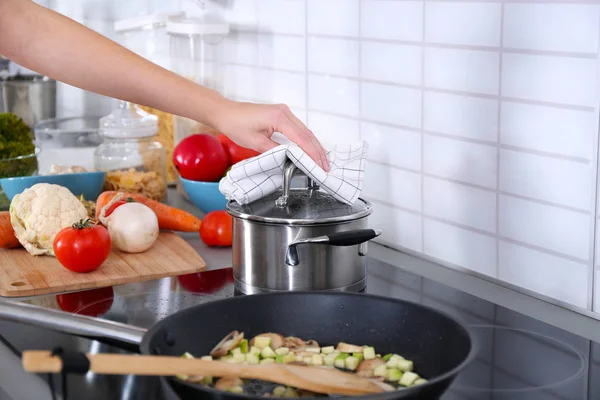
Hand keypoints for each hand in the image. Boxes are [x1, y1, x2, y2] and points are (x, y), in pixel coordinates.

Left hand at [212, 101, 329, 171]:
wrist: (226, 112)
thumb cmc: (236, 124)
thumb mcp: (255, 142)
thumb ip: (274, 151)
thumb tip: (289, 159)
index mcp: (279, 117)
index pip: (301, 138)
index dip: (312, 154)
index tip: (319, 165)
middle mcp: (284, 112)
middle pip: (307, 134)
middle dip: (317, 151)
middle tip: (325, 166)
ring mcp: (284, 112)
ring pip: (305, 131)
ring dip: (313, 146)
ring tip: (321, 161)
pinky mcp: (281, 115)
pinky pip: (298, 128)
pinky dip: (305, 140)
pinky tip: (310, 149)